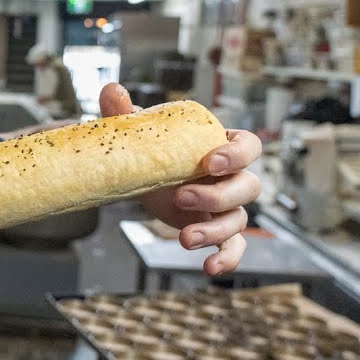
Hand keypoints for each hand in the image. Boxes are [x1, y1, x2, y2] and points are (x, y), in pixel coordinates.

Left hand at [99, 83, 263, 275]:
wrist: (141, 177)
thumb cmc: (151, 149)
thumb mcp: (139, 132)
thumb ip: (125, 112)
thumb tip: (111, 90)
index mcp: (221, 146)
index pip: (249, 145)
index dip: (237, 154)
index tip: (211, 161)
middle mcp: (232, 176)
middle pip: (248, 186)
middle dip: (218, 195)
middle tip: (181, 197)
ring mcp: (226, 205)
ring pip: (239, 220)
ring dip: (215, 230)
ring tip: (183, 238)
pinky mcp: (215, 230)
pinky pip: (234, 247)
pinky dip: (227, 260)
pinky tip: (209, 268)